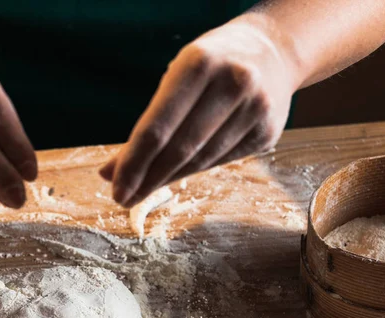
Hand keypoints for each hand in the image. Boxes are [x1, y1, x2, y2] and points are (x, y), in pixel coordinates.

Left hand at [100, 17, 297, 207]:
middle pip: (180, 148)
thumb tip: (110, 172)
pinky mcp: (267, 132)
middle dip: (148, 179)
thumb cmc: (210, 67)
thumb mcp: (177, 78)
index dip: (134, 163)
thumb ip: (148, 123)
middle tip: (124, 199)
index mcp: (199, 64)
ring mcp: (255, 108)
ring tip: (144, 189)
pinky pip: (221, 160)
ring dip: (168, 179)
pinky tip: (176, 176)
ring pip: (201, 159)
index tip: (115, 189)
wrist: (273, 51)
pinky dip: (195, 171)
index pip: (158, 126)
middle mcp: (232, 83)